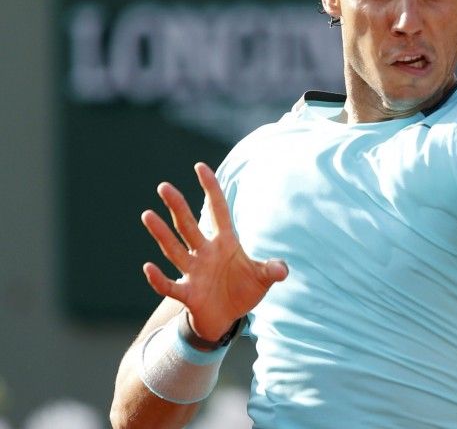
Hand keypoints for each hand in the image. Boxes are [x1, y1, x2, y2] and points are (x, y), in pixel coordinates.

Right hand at [140, 162, 287, 339]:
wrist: (227, 318)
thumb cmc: (243, 291)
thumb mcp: (262, 278)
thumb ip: (272, 270)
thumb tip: (282, 270)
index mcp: (226, 243)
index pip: (217, 211)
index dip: (211, 190)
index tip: (200, 167)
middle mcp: (206, 253)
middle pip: (189, 226)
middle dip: (178, 206)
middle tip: (164, 186)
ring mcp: (194, 272)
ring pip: (175, 250)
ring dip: (162, 234)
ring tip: (147, 214)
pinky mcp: (188, 294)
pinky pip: (170, 286)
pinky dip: (159, 279)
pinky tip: (148, 267)